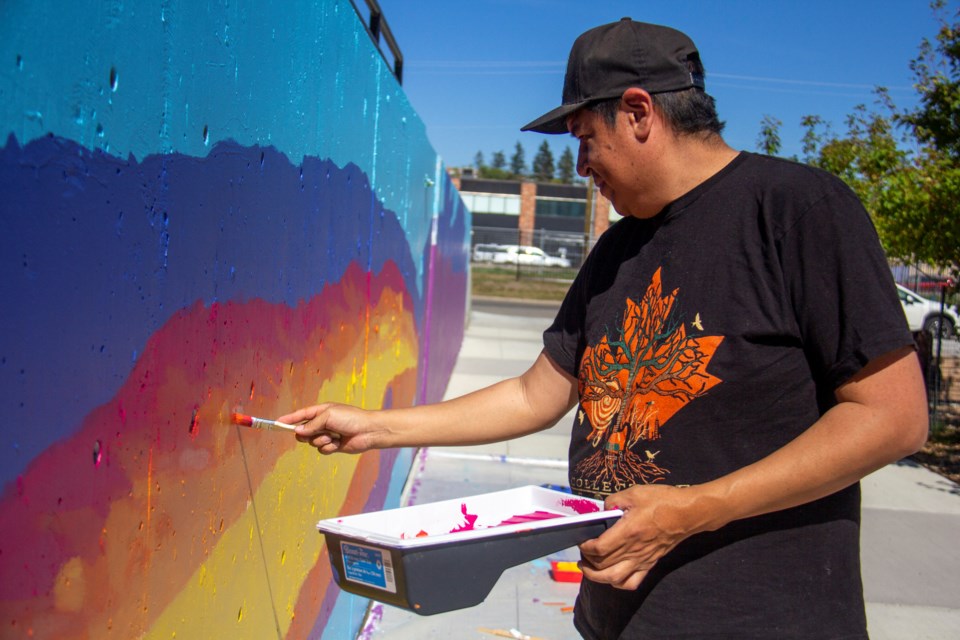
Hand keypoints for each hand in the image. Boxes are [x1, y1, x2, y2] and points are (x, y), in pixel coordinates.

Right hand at [277, 404, 380, 453]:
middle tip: (310, 433)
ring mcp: (327, 435)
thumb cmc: (350, 418)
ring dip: (321, 440)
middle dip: (305, 434)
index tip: (277, 423)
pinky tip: (338, 443)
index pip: (301, 415)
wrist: (367, 431)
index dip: (289, 419)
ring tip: (334, 436)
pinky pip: (322, 449)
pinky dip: (328, 447)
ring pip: (312, 442)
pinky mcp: (333, 446)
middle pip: (303, 431)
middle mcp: (322, 423)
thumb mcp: (328, 416)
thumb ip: (312, 424)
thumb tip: (298, 431)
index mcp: (321, 412)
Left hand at [578, 484, 703, 589]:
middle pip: (602, 565)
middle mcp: (633, 550)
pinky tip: (612, 576)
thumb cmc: (663, 501)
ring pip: (614, 579)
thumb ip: (614, 501)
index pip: (599, 548)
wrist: (688, 513)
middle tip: (582, 552)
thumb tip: (603, 511)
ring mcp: (642, 559)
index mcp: (628, 532)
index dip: (585, 546)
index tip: (581, 539)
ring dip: (597, 577)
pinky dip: (618, 583)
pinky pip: (632, 582)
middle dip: (587, 560)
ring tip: (589, 568)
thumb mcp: (634, 493)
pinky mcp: (650, 563)